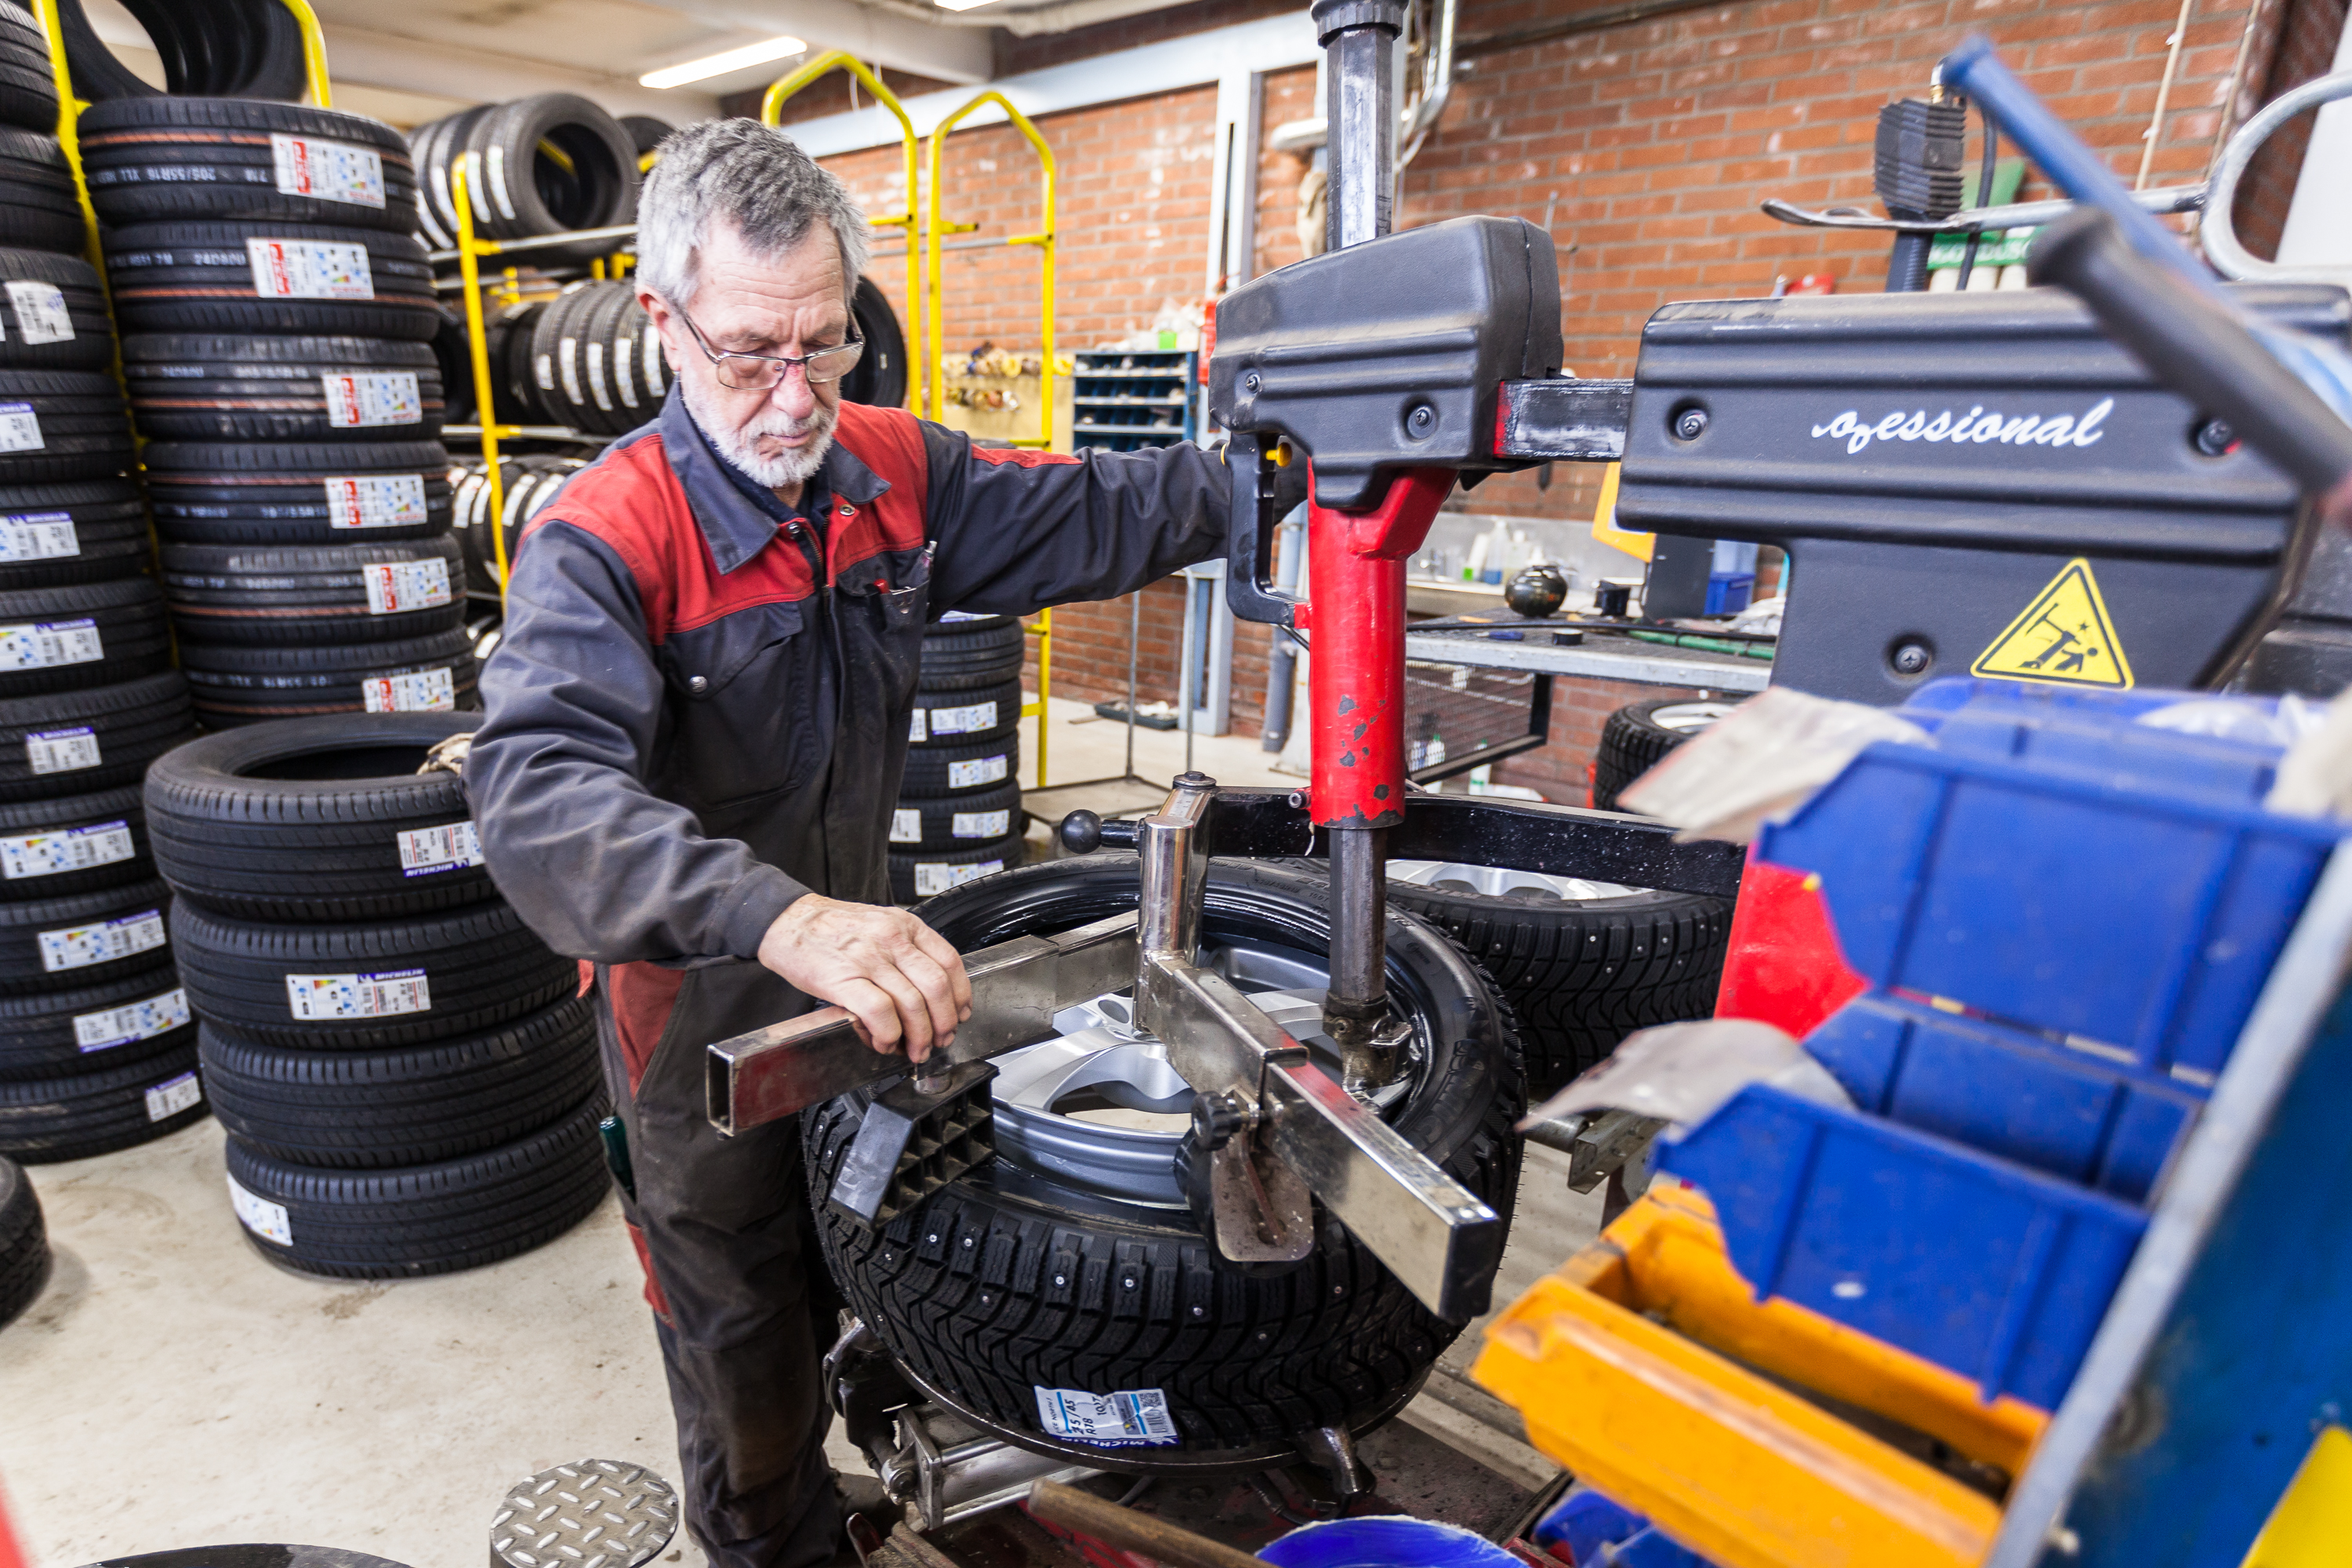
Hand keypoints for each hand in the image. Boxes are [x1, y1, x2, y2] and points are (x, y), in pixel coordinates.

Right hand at [757, 896, 972, 1062]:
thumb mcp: (880, 925)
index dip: (960, 996)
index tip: (959, 1015)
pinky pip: (880, 1012)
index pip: (949, 963)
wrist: (787, 921)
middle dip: (943, 1023)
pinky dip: (888, 1034)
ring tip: (913, 1049)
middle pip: (936, 988)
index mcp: (905, 926)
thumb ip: (907, 951)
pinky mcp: (844, 979)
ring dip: (919, 1036)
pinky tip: (884, 1041)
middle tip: (939, 1040)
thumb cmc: (831, 928)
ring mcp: (868, 958)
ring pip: (912, 1004)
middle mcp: (891, 939)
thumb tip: (931, 993)